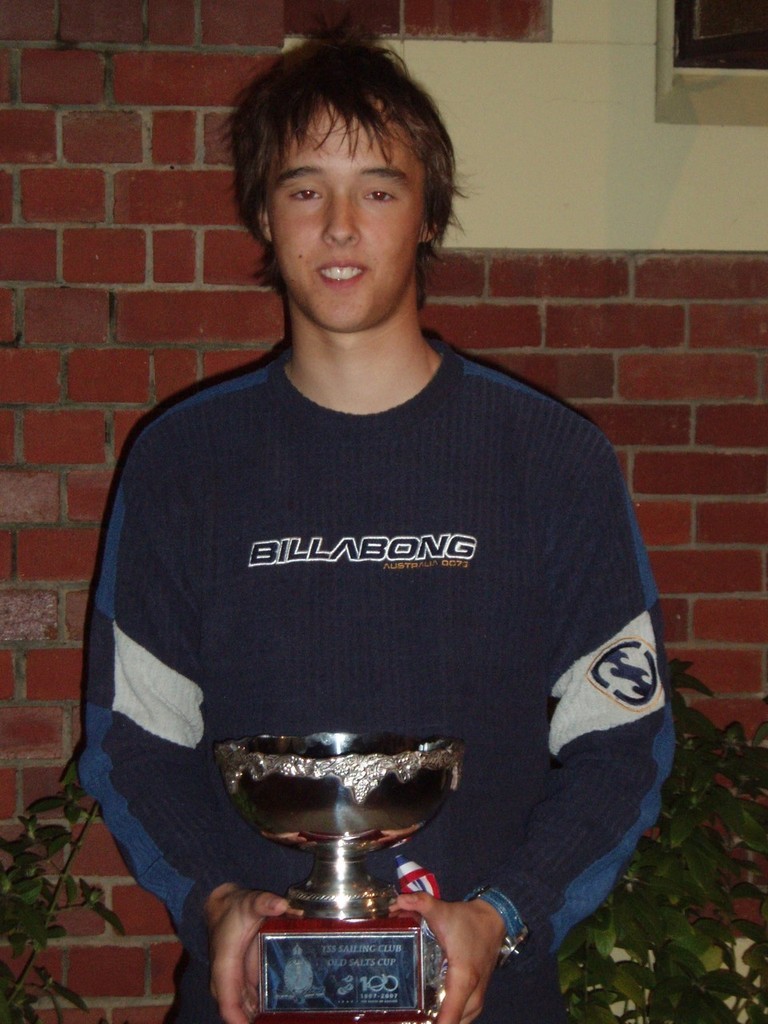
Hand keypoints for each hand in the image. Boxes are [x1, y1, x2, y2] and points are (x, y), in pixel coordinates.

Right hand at [205, 883, 289, 1023]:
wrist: (223, 907)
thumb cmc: (234, 909)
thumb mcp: (250, 902)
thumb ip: (264, 902)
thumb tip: (282, 905)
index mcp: (225, 968)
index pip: (228, 1005)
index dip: (240, 1021)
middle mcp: (227, 982)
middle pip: (238, 1014)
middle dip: (253, 1022)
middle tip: (283, 1021)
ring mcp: (237, 984)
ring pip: (246, 1011)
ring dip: (262, 1018)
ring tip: (287, 1019)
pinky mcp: (246, 982)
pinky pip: (253, 1004)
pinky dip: (265, 1011)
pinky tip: (284, 1014)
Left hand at [392, 892, 505, 1023]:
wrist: (492, 921)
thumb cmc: (467, 921)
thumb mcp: (442, 910)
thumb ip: (420, 903)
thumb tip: (398, 900)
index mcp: (463, 978)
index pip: (449, 1017)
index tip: (414, 1023)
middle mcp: (472, 994)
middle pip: (451, 1023)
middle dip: (430, 1022)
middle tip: (407, 1017)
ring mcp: (477, 998)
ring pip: (458, 1021)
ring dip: (440, 1021)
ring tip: (415, 1017)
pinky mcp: (476, 996)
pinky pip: (462, 1016)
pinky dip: (449, 1017)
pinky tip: (430, 1013)